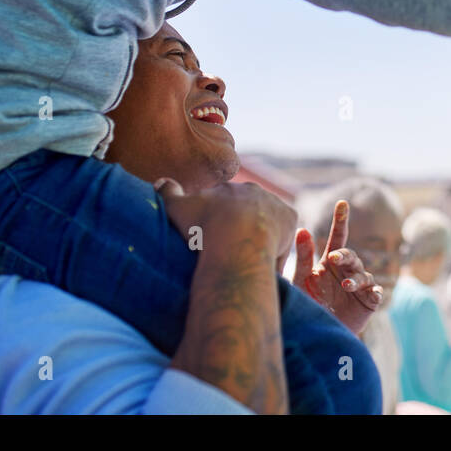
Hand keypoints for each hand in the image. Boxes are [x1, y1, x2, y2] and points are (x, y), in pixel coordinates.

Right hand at [155, 177, 296, 270]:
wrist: (235, 235)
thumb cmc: (203, 224)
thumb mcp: (175, 208)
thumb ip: (167, 193)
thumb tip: (160, 181)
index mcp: (227, 188)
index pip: (223, 205)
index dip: (217, 224)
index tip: (213, 242)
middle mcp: (253, 191)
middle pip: (247, 214)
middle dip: (240, 231)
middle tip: (230, 254)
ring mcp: (273, 202)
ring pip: (266, 226)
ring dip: (259, 242)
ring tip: (247, 265)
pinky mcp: (290, 217)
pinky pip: (282, 236)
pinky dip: (274, 252)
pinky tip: (263, 269)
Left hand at [291, 199, 382, 335]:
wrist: (317, 335)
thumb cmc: (306, 305)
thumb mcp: (300, 281)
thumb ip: (302, 257)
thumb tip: (302, 229)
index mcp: (330, 262)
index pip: (337, 238)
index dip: (340, 220)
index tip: (342, 203)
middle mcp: (346, 270)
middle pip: (351, 256)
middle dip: (344, 255)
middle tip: (333, 257)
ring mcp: (359, 286)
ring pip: (363, 274)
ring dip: (355, 278)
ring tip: (345, 285)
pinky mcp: (369, 301)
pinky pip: (376, 292)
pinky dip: (375, 292)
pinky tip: (371, 294)